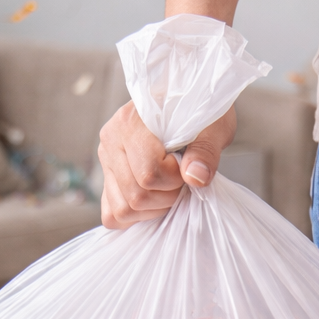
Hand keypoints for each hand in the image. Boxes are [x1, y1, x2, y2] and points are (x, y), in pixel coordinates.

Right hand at [98, 102, 236, 228]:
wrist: (187, 101)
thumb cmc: (200, 113)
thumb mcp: (213, 127)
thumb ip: (205, 152)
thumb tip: (196, 178)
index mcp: (130, 123)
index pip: (149, 175)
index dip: (176, 180)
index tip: (187, 164)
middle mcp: (111, 141)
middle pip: (135, 197)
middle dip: (167, 198)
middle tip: (181, 180)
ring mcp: (106, 161)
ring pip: (122, 211)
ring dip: (153, 209)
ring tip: (168, 188)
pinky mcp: (108, 177)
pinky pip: (112, 215)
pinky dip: (135, 217)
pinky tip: (154, 201)